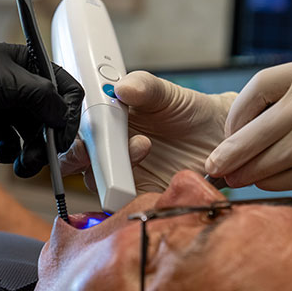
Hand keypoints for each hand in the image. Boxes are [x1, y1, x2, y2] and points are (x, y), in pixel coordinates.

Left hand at [0, 37, 83, 176]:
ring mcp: (5, 102)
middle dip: (47, 142)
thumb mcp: (6, 81)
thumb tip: (63, 117)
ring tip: (20, 165)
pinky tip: (1, 154)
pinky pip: (10, 140)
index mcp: (32, 65)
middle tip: (37, 160)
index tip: (62, 140)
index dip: (69, 117)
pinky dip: (10, 151)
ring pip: (31, 133)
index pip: (66, 91)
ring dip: (30, 152)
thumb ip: (41, 98)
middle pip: (50, 119)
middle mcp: (22, 84)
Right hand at [59, 71, 235, 192]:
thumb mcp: (166, 92)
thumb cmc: (188, 111)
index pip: (76, 134)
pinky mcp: (144, 196)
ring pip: (101, 183)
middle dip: (82, 155)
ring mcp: (125, 176)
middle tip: (99, 144)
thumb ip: (144, 86)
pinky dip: (131, 194)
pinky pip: (126, 204)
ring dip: (113, 168)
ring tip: (143, 144)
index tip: (84, 125)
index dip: (72, 134)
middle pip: (79, 163)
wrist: (219, 135)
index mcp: (106, 125)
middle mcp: (110, 152)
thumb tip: (121, 87)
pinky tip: (152, 174)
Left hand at [205, 53, 291, 193]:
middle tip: (214, 165)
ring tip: (233, 180)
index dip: (238, 111)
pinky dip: (276, 183)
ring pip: (273, 156)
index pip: (260, 85)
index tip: (231, 129)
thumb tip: (267, 122)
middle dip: (232, 150)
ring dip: (249, 172)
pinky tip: (266, 185)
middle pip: (259, 126)